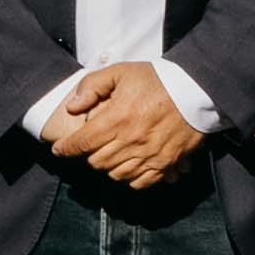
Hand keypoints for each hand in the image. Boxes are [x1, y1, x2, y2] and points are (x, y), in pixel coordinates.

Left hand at [48, 63, 202, 189]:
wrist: (195, 90)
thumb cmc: (157, 80)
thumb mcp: (120, 72)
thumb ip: (92, 86)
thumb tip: (72, 107)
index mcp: (118, 118)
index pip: (82, 143)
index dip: (66, 149)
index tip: (59, 150)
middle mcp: (131, 141)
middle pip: (97, 162)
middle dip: (88, 156)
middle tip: (90, 147)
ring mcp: (150, 155)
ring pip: (116, 174)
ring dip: (108, 167)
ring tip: (108, 155)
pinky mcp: (166, 163)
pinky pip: (141, 182)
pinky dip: (130, 178)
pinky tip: (128, 166)